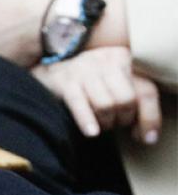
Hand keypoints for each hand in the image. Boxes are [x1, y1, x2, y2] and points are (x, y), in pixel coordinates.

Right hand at [30, 47, 161, 144]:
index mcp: (122, 58)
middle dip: (122, 119)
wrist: (46, 72)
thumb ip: (134, 103)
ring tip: (100, 127)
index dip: (149, 117)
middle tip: (114, 125)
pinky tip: (92, 133)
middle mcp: (105, 60)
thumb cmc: (84, 84)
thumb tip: (147, 135)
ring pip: (106, 104)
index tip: (145, 136)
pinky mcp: (65, 82)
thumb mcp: (112, 85)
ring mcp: (84, 69)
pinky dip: (87, 121)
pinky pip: (80, 105)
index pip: (145, 91)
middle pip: (126, 99)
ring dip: (105, 123)